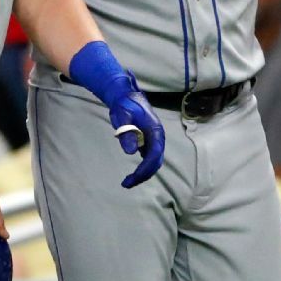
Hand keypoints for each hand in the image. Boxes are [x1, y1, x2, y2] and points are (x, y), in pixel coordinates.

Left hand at [105, 73, 164, 188]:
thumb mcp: (122, 116)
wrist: (125, 96)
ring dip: (143, 174)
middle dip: (143, 174)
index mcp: (155, 130)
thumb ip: (126, 132)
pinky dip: (142, 168)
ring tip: (127, 182)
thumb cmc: (124, 104)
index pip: (154, 154)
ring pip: (153, 162)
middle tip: (127, 183)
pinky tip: (132, 175)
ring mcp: (154, 140)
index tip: (134, 177)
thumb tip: (130, 152)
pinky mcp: (148, 142)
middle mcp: (158, 137)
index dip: (145, 167)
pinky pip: (148, 159)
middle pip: (156, 161)